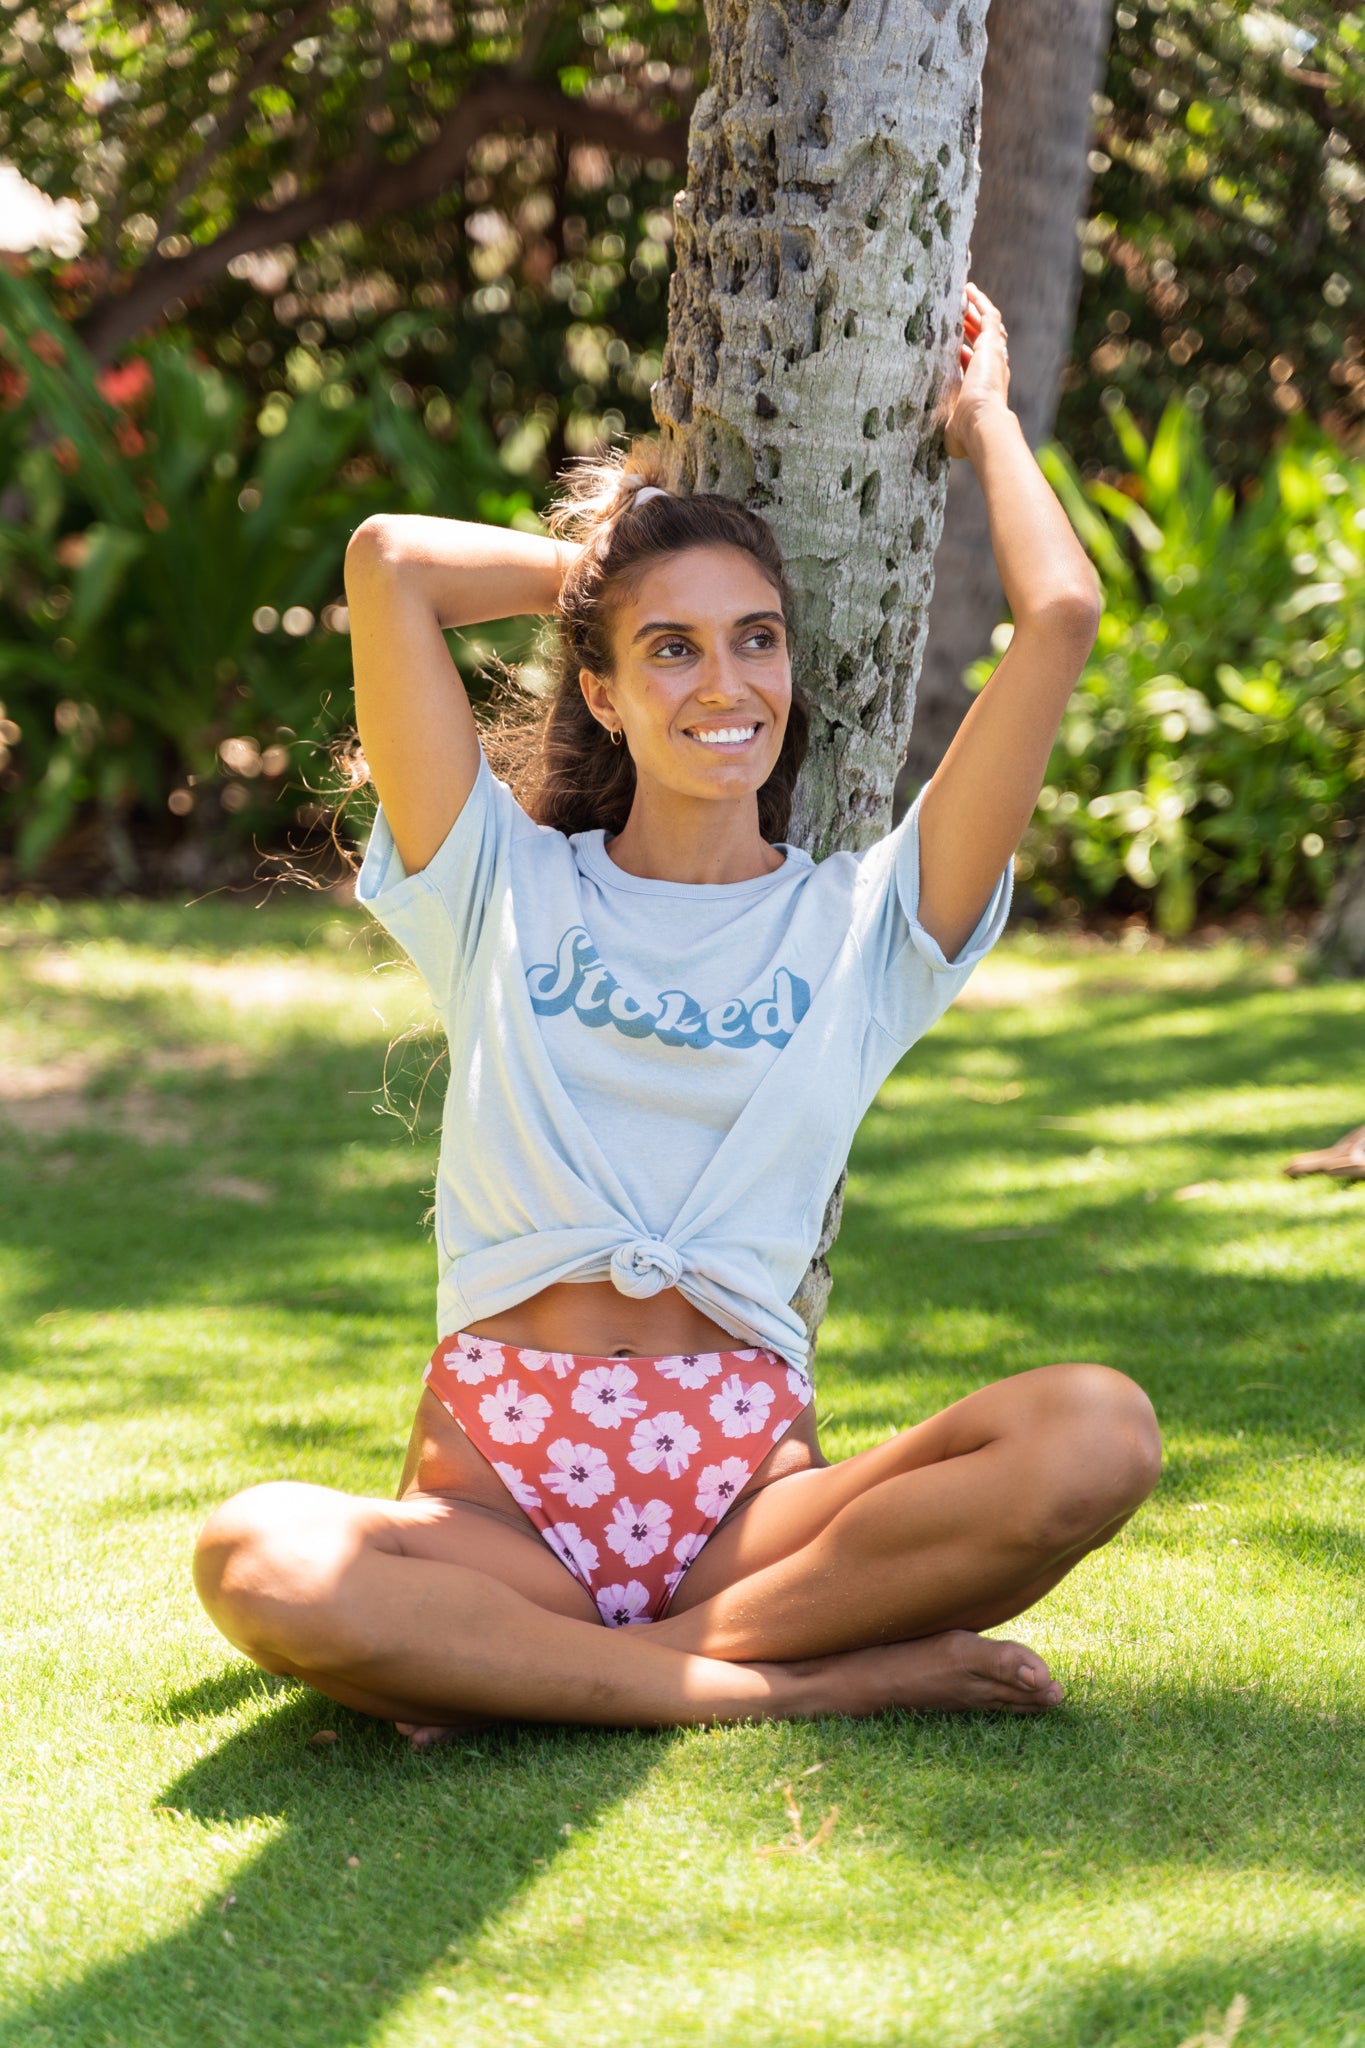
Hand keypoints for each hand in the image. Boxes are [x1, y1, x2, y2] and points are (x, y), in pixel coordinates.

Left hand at [944, 281, 1011, 459]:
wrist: (981, 425)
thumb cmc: (964, 434)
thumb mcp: (950, 429)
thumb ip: (945, 428)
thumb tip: (942, 439)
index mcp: (982, 390)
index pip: (975, 365)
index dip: (965, 353)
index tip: (953, 346)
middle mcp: (992, 371)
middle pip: (983, 342)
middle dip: (971, 328)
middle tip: (958, 313)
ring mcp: (995, 357)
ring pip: (988, 327)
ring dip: (975, 312)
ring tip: (963, 296)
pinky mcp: (994, 346)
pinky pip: (989, 316)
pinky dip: (980, 302)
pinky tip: (969, 289)